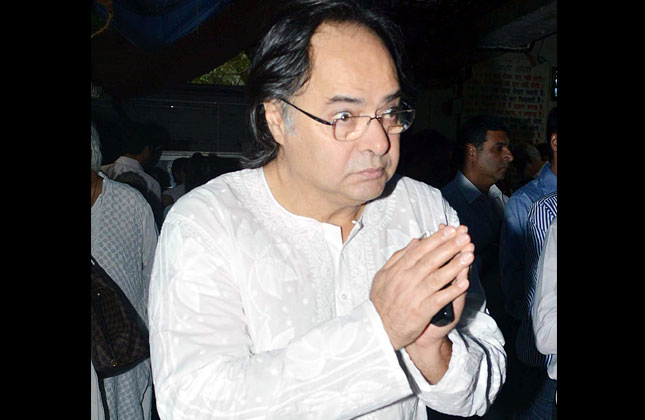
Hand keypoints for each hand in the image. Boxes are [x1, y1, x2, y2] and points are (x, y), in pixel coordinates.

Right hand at [369, 224, 473, 349]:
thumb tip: (415, 242)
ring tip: (469, 255)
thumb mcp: (382, 275)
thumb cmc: (381, 301)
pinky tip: (464, 282)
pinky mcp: (422, 311)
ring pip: (438, 277)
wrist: (377, 328)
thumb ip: (398, 257)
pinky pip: (440, 298)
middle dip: (449, 246)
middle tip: (464, 236)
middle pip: (431, 260)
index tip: (450, 230)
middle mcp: (406, 280)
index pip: (420, 250)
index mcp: (398, 270)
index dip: (436, 239)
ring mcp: (414, 295)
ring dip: (455, 265)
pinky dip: (452, 290)